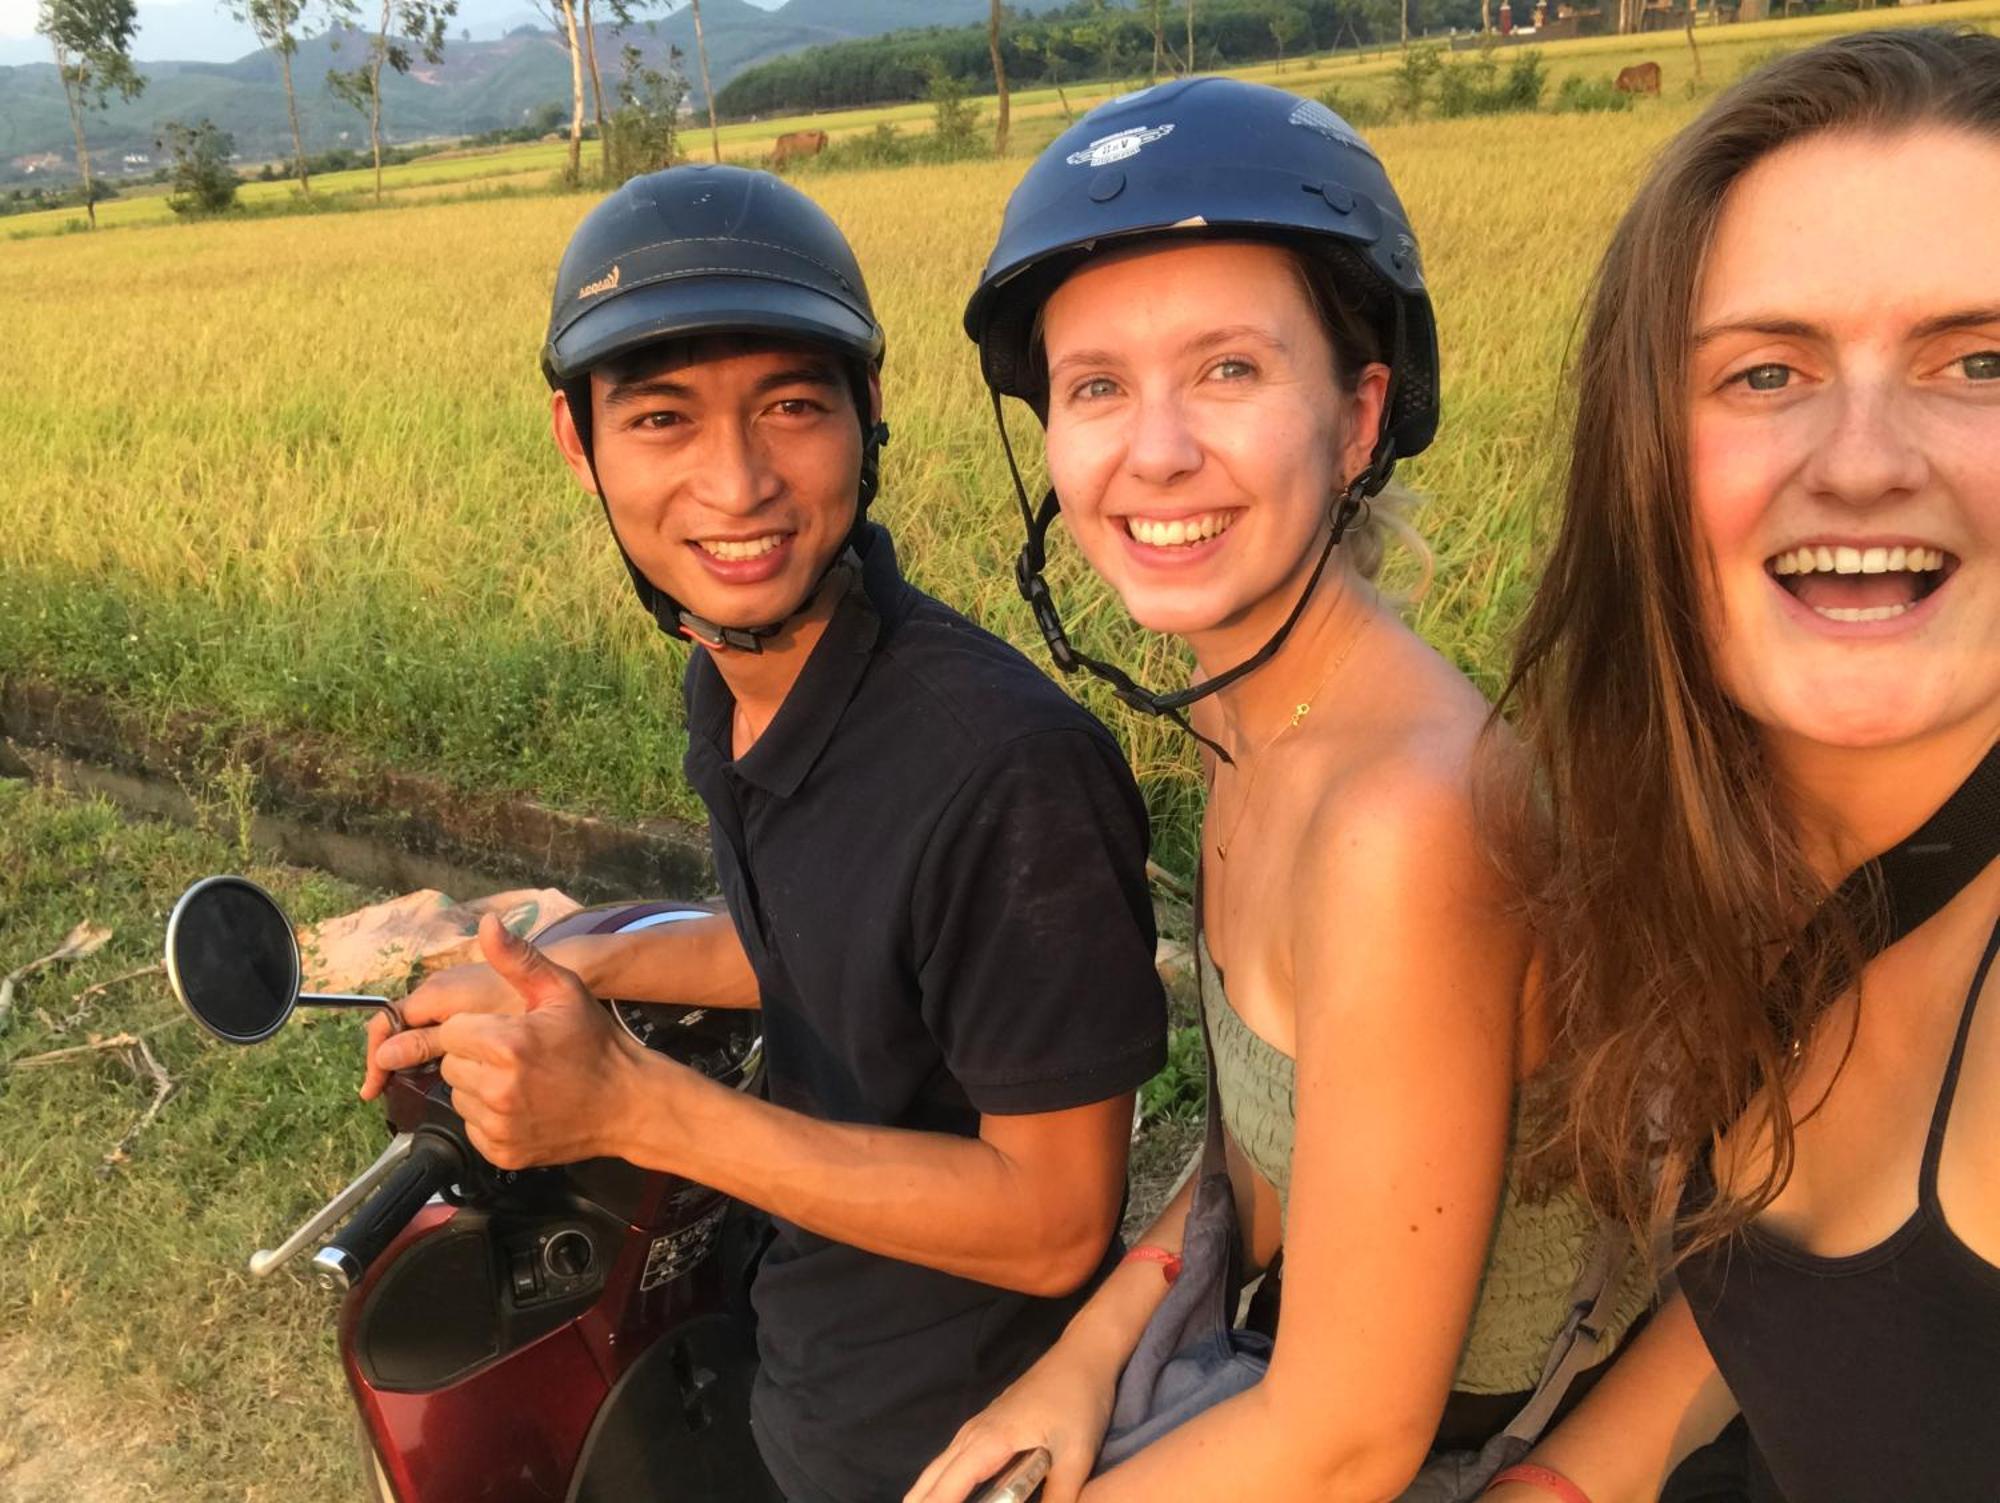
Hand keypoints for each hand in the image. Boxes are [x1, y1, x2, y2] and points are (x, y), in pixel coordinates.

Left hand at [367, 915, 647, 1168]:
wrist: (626, 1103)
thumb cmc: (594, 1041)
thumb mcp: (562, 989)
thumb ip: (518, 958)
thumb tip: (487, 923)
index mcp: (507, 1043)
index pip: (451, 1031)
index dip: (475, 1028)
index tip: (505, 1030)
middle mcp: (498, 1088)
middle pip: (450, 1064)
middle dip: (474, 1056)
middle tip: (514, 1054)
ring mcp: (499, 1125)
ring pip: (458, 1096)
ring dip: (478, 1086)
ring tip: (518, 1079)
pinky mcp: (501, 1152)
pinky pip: (471, 1126)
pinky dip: (488, 1117)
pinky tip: (521, 1104)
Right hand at [903, 1339, 1118, 1502]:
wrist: (1080, 1358)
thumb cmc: (1078, 1403)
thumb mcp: (1077, 1456)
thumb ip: (1059, 1497)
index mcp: (990, 1441)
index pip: (948, 1487)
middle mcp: (973, 1434)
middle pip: (932, 1478)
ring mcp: (977, 1427)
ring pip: (938, 1467)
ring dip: (926, 1495)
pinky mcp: (986, 1426)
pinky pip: (951, 1459)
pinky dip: (939, 1482)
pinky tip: (945, 1495)